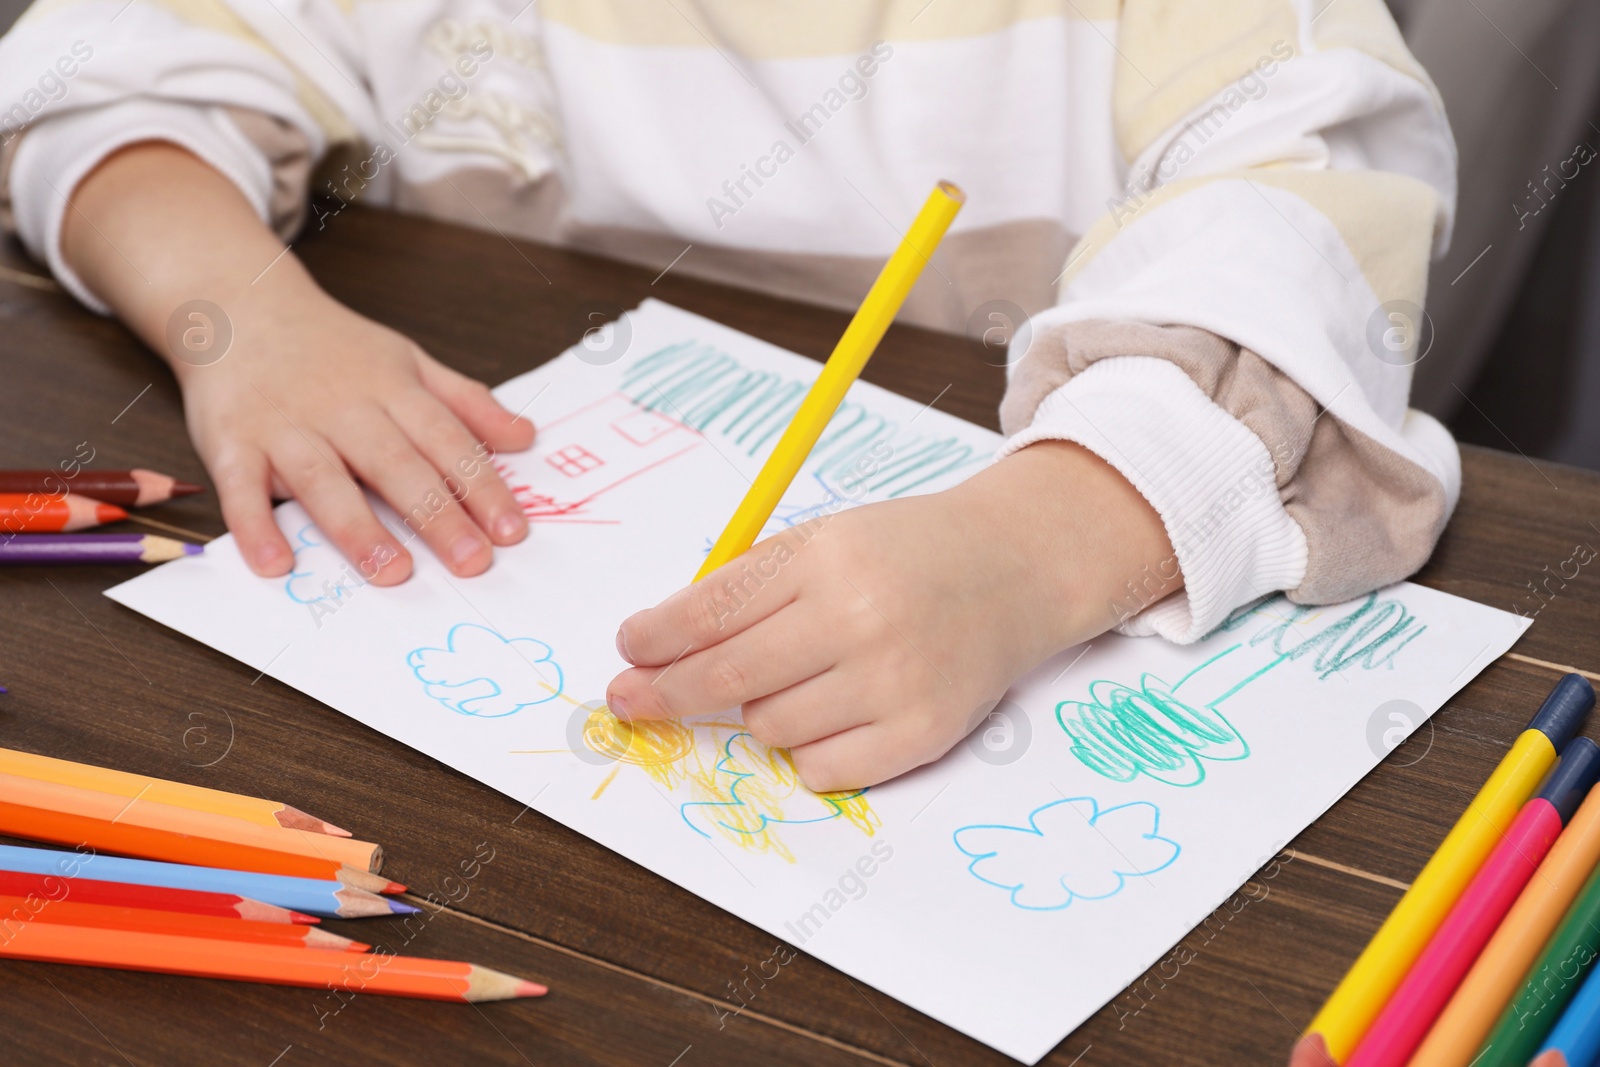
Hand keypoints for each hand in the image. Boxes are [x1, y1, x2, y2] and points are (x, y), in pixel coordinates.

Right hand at [59, 141, 533, 582]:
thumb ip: (465, 402)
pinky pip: (241, 487)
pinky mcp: (232, 441)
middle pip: (395, 464)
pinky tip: (276, 565)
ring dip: (359, 528)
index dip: (482, 486)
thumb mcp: (408, 361)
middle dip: (436, 514)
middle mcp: (343, 408)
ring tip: (393, 572)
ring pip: (325, 479)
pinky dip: (255, 526)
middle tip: (471, 563)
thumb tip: (525, 437)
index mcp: (392, 389)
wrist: (240, 301)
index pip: (447, 441)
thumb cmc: (334, 346)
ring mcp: (285, 425)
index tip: (511, 532)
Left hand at [606, 441, 1181, 790]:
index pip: (711, 610)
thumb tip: (660, 644)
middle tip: (630, 700)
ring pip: (769, 727)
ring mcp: (892, 681)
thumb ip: (750, 585)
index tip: (627, 650)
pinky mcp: (921, 734)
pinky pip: (819, 768)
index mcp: (825, 556)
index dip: (655, 637)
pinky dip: (806, 750)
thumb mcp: (825, 539)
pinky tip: (828, 714)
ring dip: (758, 712)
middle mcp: (858, 618)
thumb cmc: (904, 554)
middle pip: (725, 679)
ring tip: (796, 678)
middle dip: (663, 692)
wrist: (1012, 570)